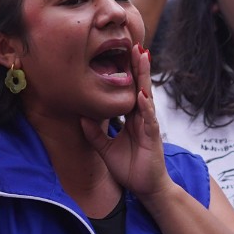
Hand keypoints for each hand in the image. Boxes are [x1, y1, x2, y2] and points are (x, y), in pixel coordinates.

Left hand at [80, 44, 171, 199]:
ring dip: (144, 77)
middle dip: (138, 66)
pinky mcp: (153, 137)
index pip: (130, 90)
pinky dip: (145, 106)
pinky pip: (148, 119)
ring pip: (146, 96)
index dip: (128, 73)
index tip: (123, 53)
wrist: (146, 188)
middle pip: (140, 86)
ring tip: (142, 57)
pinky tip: (142, 94)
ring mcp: (149, 125)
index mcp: (132, 118)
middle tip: (135, 44)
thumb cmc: (130, 168)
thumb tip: (81, 117)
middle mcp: (142, 117)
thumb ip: (94, 134)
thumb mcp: (106, 149)